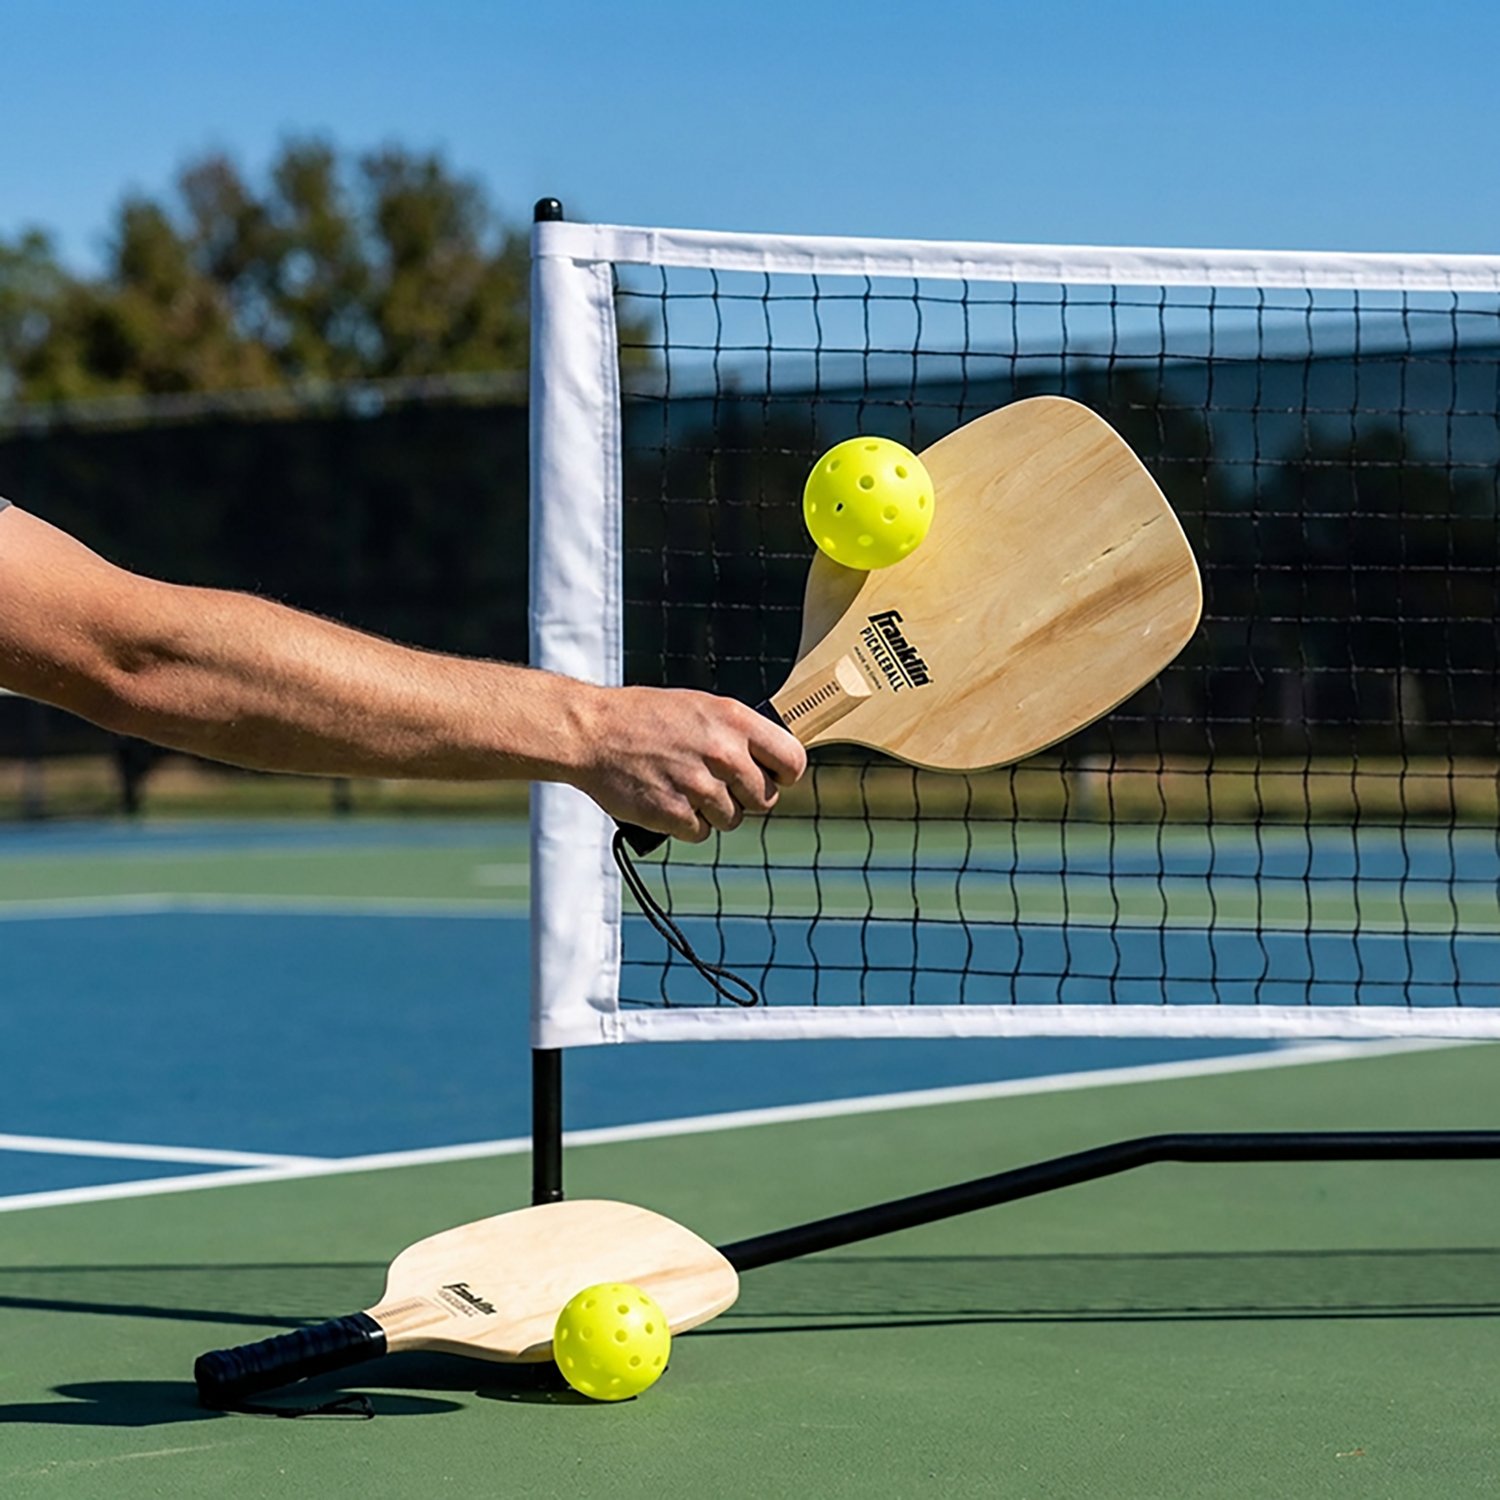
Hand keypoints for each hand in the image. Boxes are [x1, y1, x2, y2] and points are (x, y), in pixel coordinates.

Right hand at [570, 686, 806, 841]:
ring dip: (713, 812)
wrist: (591, 733)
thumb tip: (768, 759)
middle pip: (765, 798)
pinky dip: (686, 824)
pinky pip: (701, 833)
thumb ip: (736, 732)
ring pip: (732, 819)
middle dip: (744, 796)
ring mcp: (699, 786)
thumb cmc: (644, 717)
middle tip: (715, 783)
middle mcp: (723, 753)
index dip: (785, 774)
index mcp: (734, 721)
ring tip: (684, 787)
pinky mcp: (675, 814)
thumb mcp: (699, 707)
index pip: (793, 760)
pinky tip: (668, 800)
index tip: (772, 776)